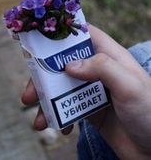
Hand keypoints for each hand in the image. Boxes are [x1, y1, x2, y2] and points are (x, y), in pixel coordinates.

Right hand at [22, 25, 150, 158]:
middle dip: (44, 77)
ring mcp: (92, 90)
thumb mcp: (130, 86)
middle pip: (64, 64)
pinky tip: (60, 128)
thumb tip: (69, 65)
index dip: (64, 33)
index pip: (85, 34)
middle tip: (30, 93)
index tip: (41, 38)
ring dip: (47, 101)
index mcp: (110, 56)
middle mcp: (98, 70)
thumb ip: (102, 68)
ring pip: (62, 87)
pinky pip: (67, 107)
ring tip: (39, 120)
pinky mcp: (89, 108)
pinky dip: (59, 116)